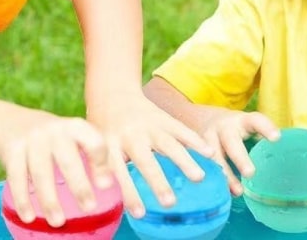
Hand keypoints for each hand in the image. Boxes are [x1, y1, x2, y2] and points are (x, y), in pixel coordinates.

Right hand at [0, 115, 114, 227]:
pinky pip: (17, 177)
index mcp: (75, 128)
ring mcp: (32, 140)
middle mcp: (54, 131)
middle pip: (68, 160)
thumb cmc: (53, 138)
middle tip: (89, 208)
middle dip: (79, 185)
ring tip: (58, 222)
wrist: (11, 122)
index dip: (101, 162)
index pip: (93, 141)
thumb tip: (110, 185)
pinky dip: (23, 199)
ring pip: (41, 173)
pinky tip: (29, 216)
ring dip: (49, 199)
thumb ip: (90, 155)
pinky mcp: (12, 150)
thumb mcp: (71, 137)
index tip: (106, 185)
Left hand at [87, 90, 214, 216]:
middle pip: (145, 159)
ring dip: (183, 160)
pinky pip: (180, 129)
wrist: (112, 92)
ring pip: (167, 143)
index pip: (119, 171)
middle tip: (170, 202)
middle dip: (157, 180)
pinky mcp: (162, 117)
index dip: (129, 192)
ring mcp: (148, 125)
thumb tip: (111, 196)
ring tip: (198, 177)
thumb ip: (105, 166)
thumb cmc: (104, 125)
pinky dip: (194, 140)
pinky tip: (209, 152)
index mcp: (110, 144)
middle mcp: (130, 135)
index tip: (140, 213)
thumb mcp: (97, 143)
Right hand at [197, 106, 279, 194]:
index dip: (265, 127)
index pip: (255, 120)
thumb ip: (259, 137)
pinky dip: (210, 176)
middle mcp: (222, 127)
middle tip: (250, 173)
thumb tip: (287, 161)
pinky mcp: (194, 148)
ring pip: (213, 154)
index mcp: (240, 120)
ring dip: (224, 172)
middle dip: (239, 157)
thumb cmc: (231, 128)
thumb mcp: (244, 125)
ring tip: (236, 190)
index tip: (276, 138)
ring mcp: (206, 137)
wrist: (195, 117)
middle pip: (231, 140)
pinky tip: (219, 190)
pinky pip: (201, 163)